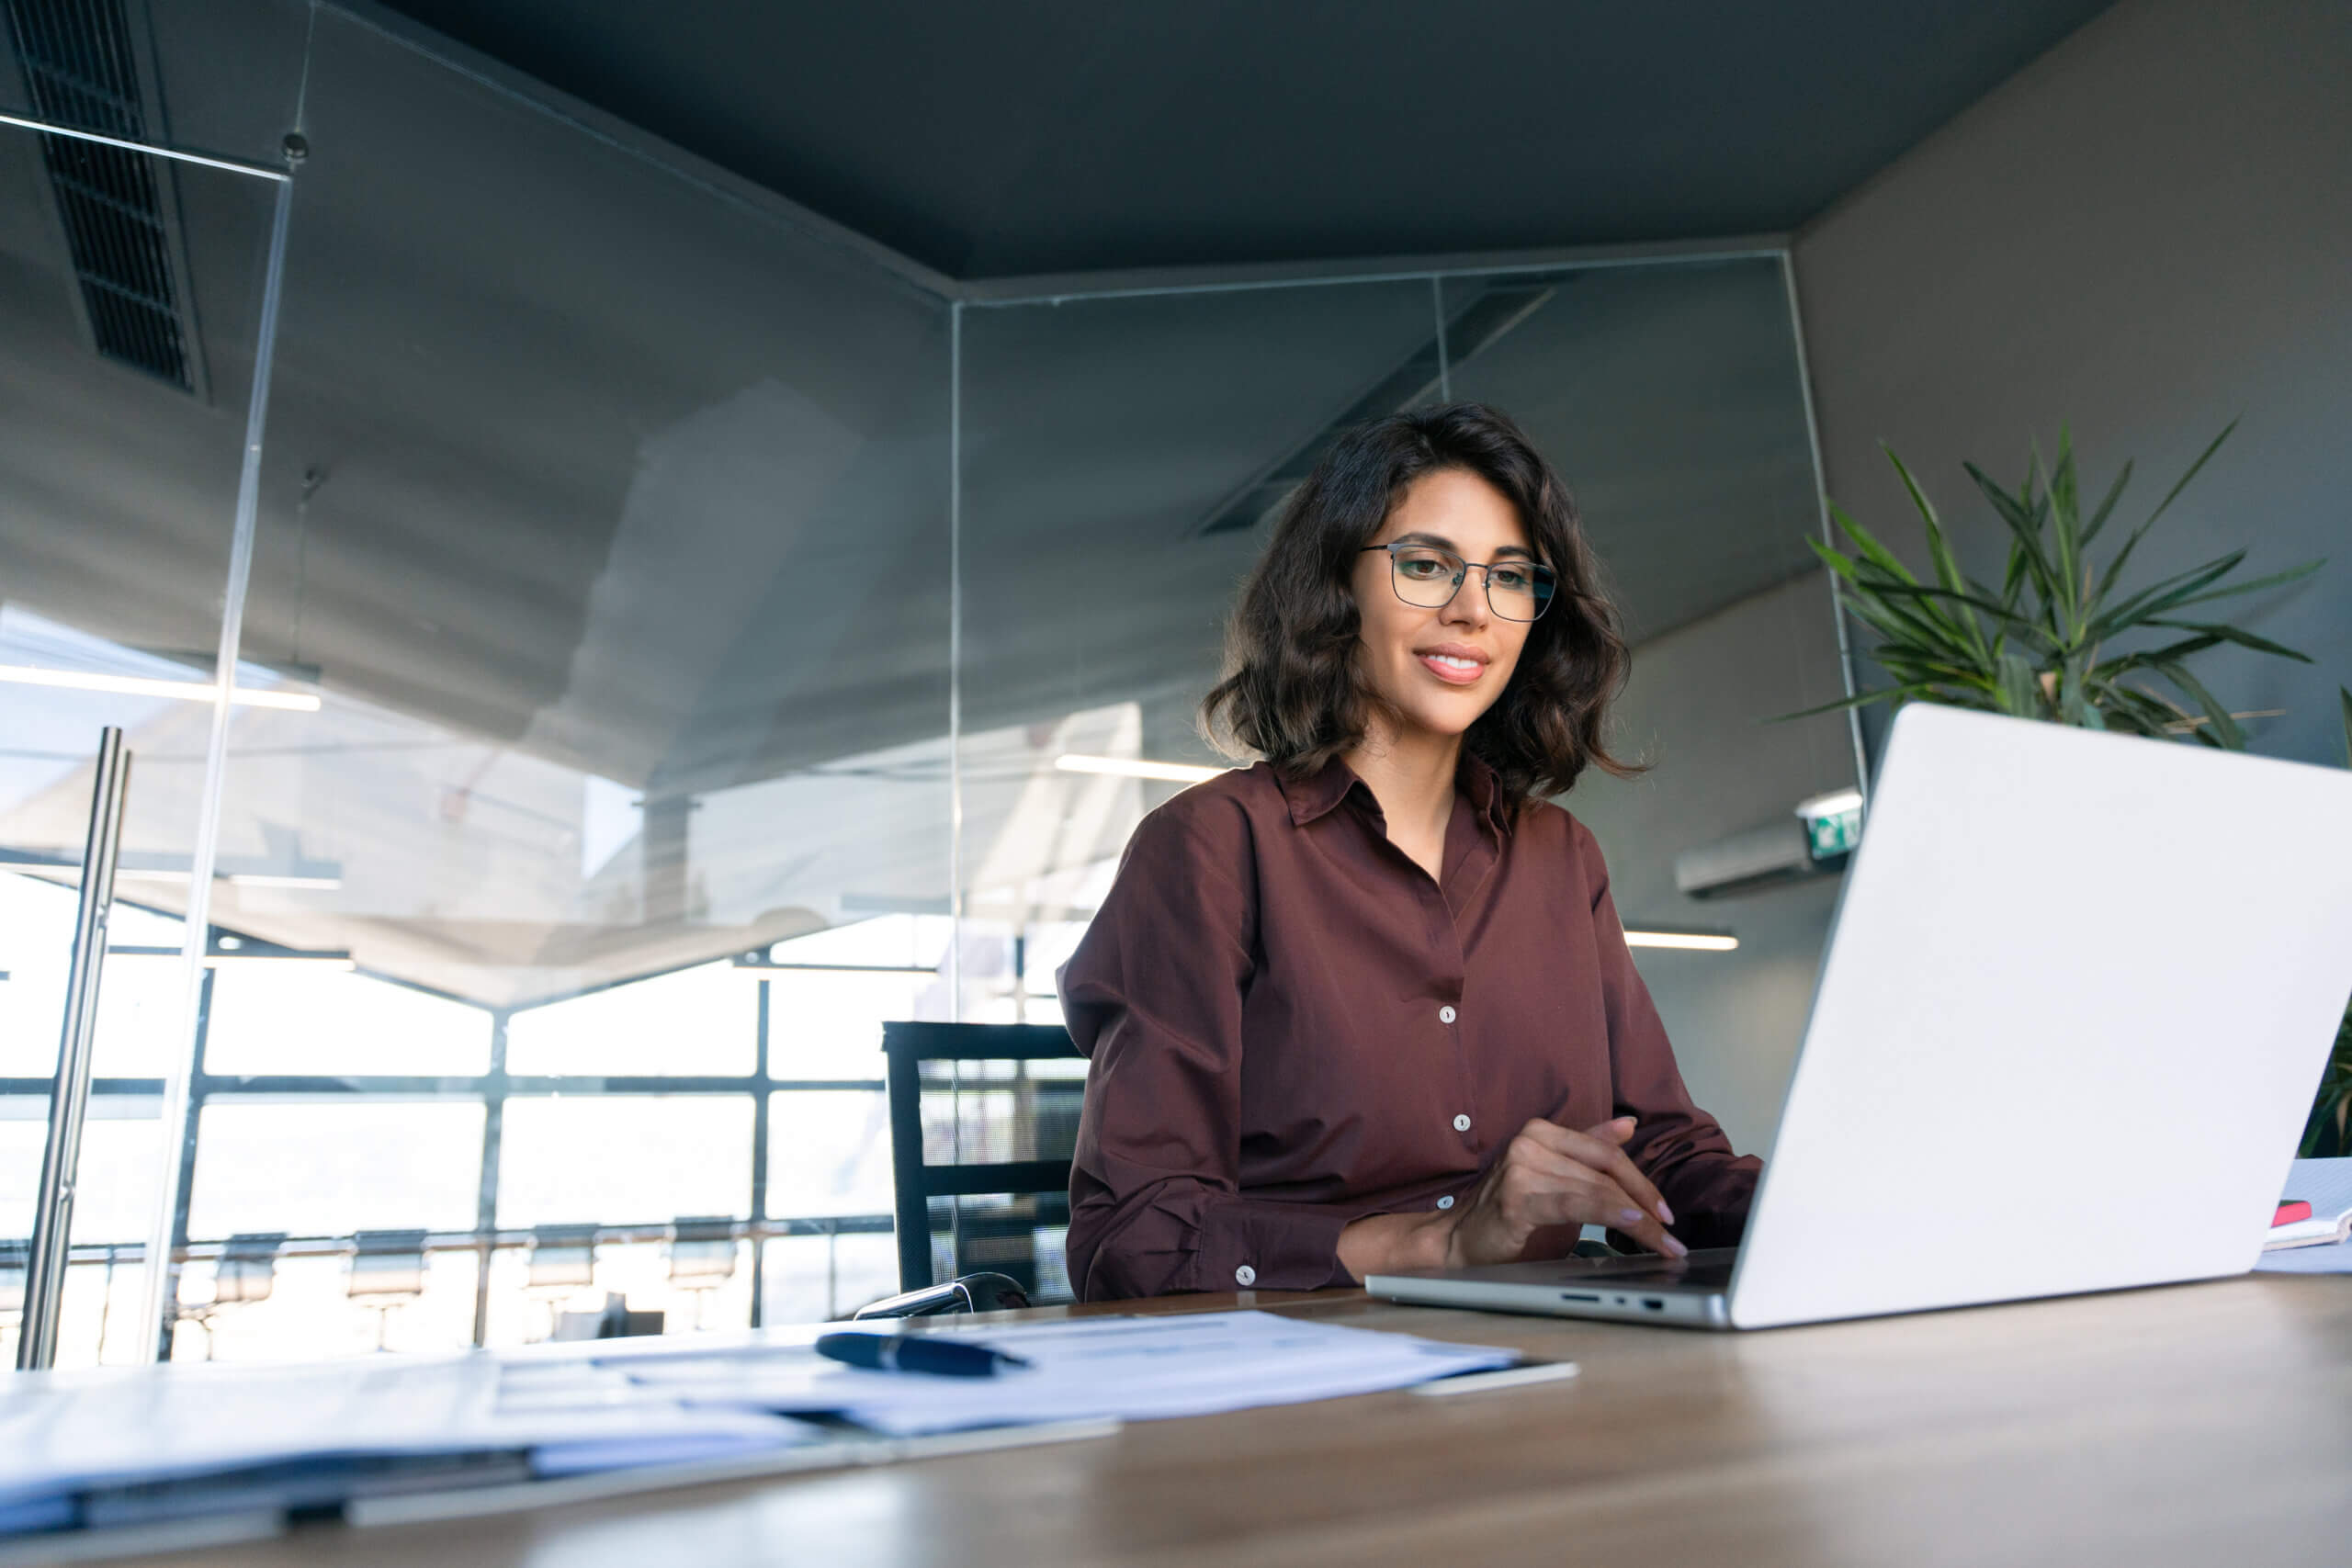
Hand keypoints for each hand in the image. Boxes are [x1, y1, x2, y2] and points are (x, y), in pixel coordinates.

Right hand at [1439, 1116, 1685, 1267]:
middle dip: (1646, 1204)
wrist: (1460, 1238)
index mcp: (1541, 1131)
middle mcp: (1531, 1142)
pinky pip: (1576, 1204)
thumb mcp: (1554, 1175)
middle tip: (1672, 1236)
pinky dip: (1610, 1215)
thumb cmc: (1509, 1209)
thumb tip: (1628, 1124)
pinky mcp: (1517, 1198)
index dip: (1642, 1181)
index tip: (1666, 1211)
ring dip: (1638, 1221)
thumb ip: (1588, 1150)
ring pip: (1597, 1191)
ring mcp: (1521, 1168)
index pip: (1606, 1152)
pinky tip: (1633, 1224)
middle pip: (1606, 1172)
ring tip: (1663, 1244)